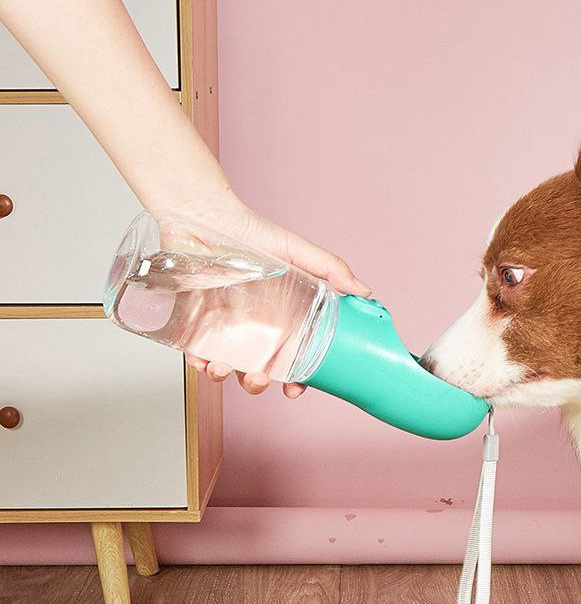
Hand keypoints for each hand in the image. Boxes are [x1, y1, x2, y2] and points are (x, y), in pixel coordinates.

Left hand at [175, 201, 371, 397]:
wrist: (205, 214)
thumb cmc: (250, 231)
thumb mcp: (297, 251)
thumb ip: (330, 270)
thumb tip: (365, 292)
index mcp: (280, 318)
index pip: (291, 357)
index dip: (297, 378)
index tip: (297, 389)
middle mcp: (251, 328)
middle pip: (257, 370)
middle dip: (258, 384)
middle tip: (261, 380)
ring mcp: (220, 327)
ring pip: (224, 366)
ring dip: (225, 377)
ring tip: (224, 370)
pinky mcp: (191, 321)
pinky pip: (192, 351)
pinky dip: (195, 362)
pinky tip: (201, 361)